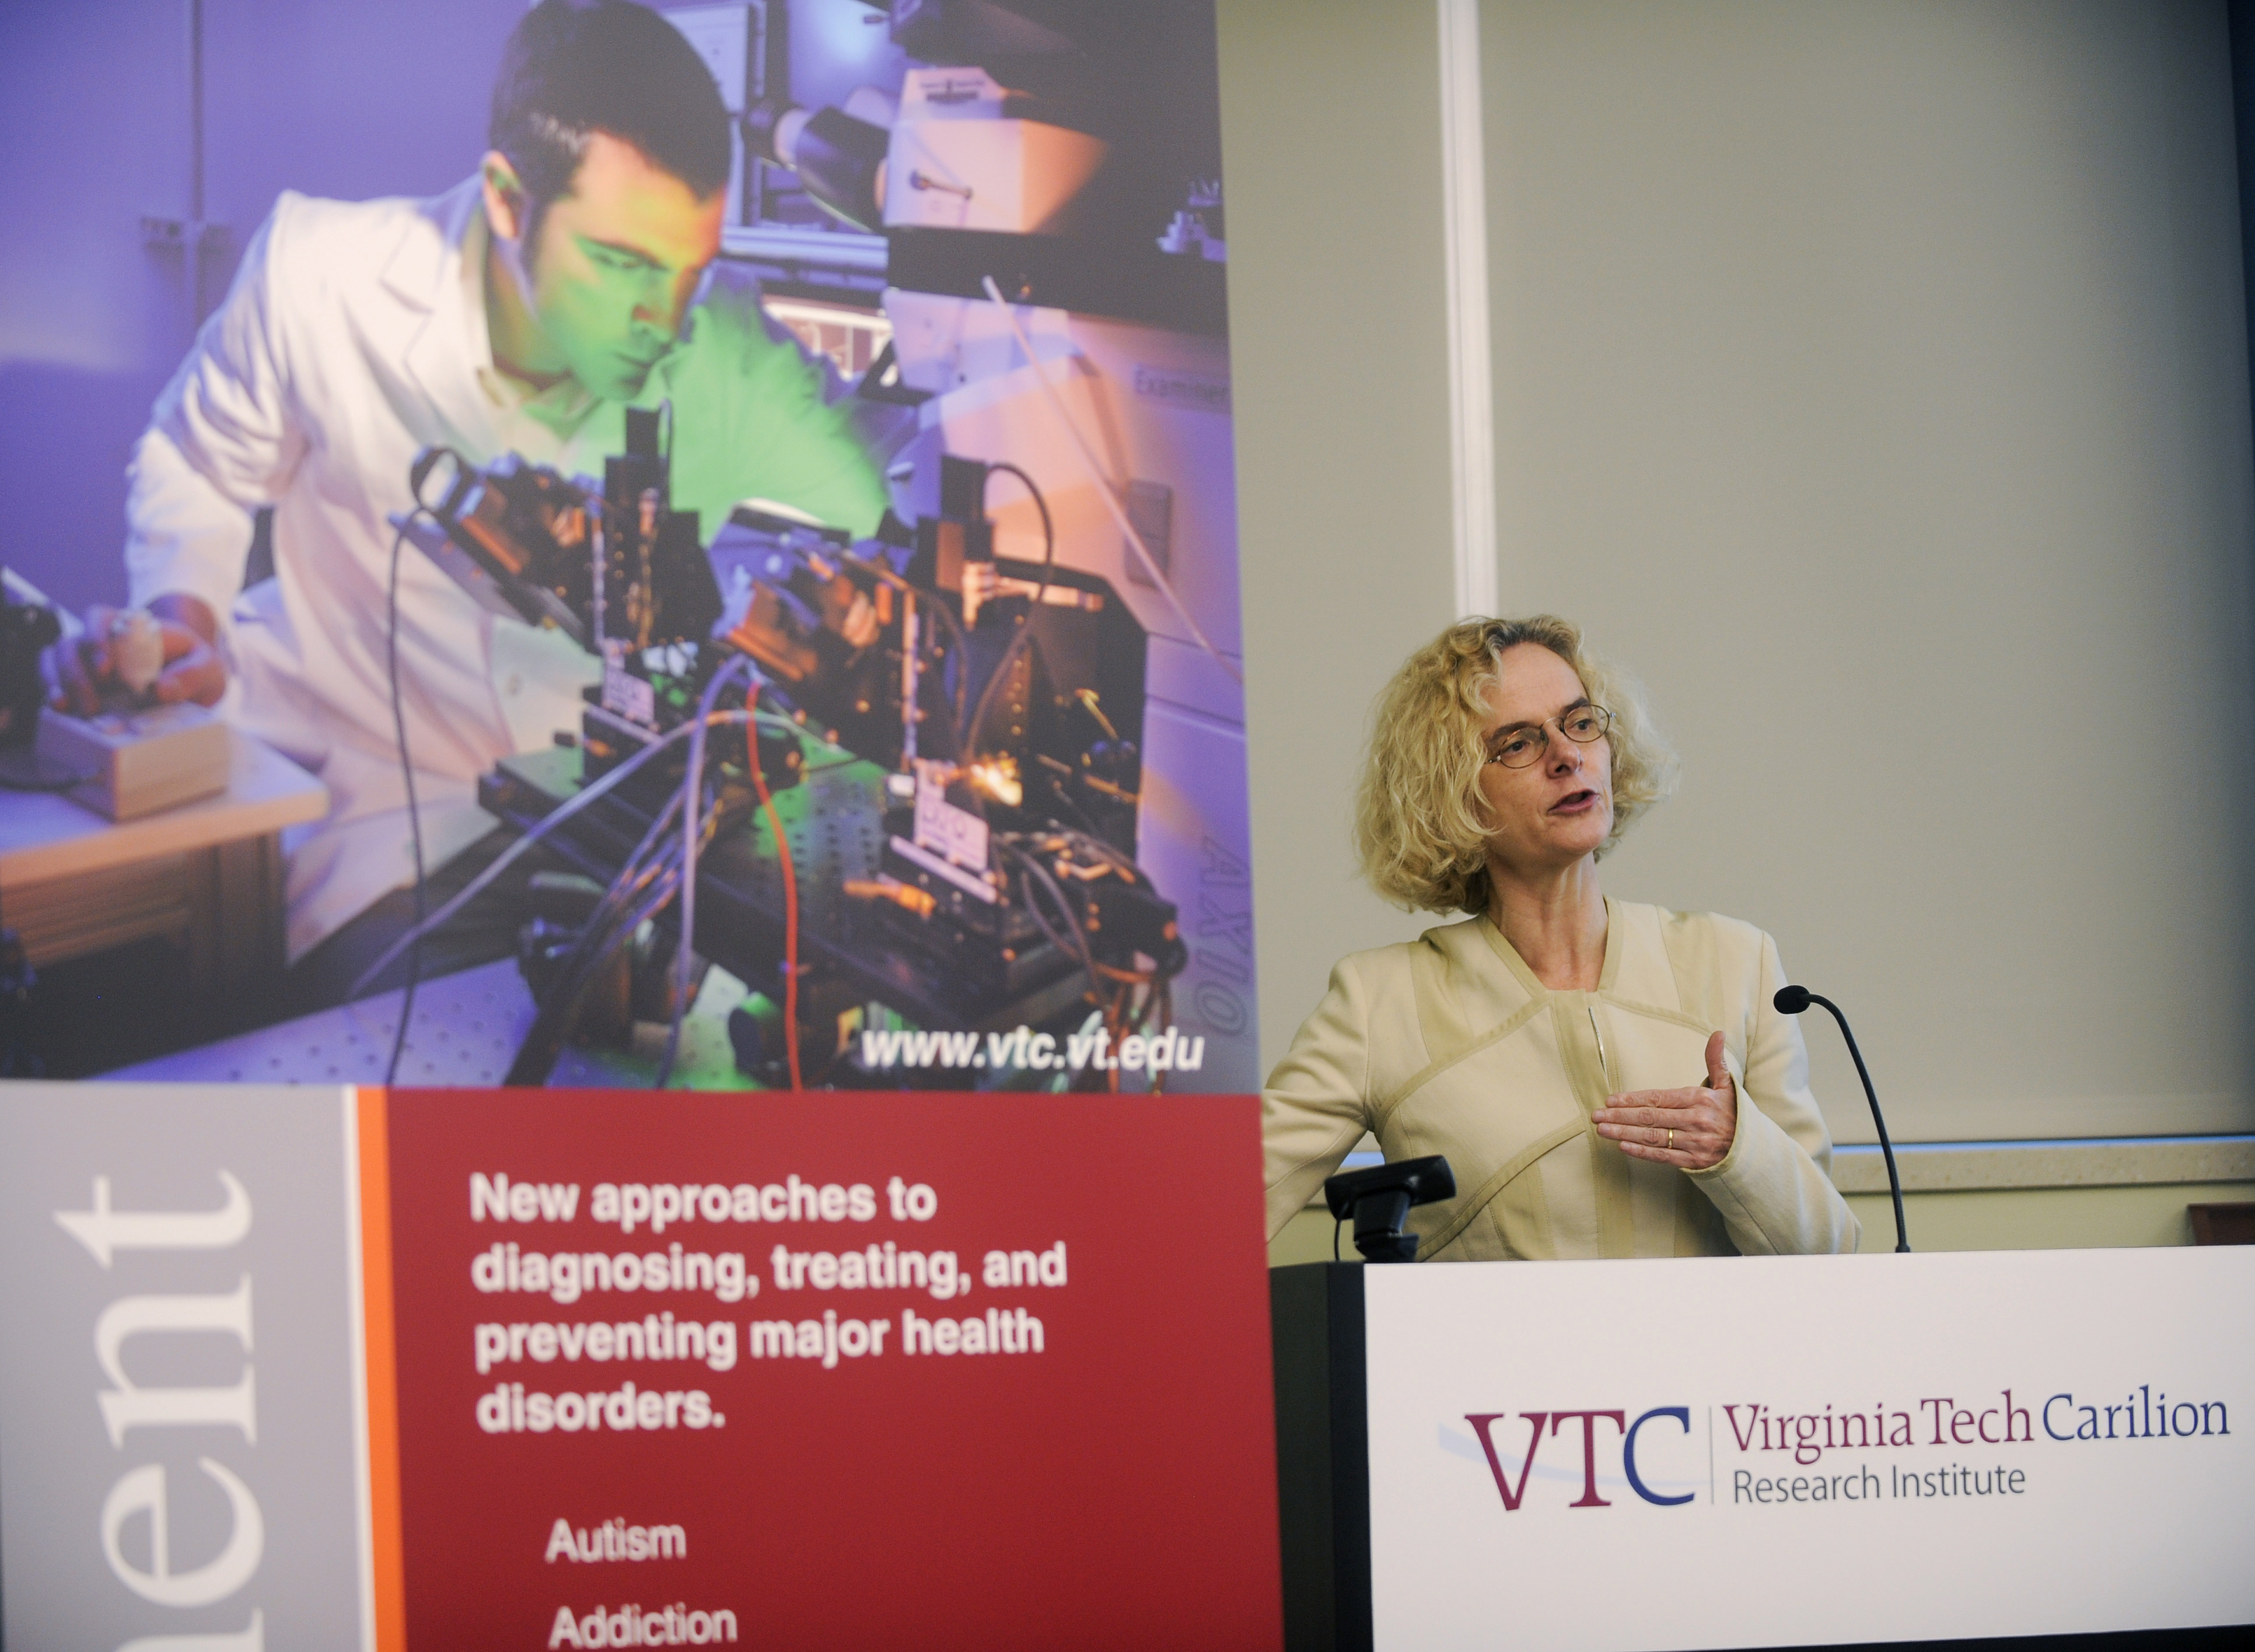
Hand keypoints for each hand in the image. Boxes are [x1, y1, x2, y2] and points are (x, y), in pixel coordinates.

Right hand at [49, 595, 225, 714]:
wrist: (191, 676)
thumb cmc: (195, 664)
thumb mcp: (208, 666)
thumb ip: (192, 675)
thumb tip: (161, 689)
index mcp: (131, 626)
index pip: (99, 619)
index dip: (96, 639)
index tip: (107, 669)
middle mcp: (101, 639)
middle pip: (71, 644)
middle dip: (76, 673)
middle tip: (92, 704)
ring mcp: (87, 659)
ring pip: (55, 659)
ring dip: (61, 684)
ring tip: (71, 709)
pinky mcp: (81, 680)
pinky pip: (54, 678)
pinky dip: (52, 691)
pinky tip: (59, 709)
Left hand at [1593, 1030, 1738, 1170]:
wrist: (1754, 1149)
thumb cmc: (1734, 1114)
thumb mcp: (1727, 1085)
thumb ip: (1716, 1060)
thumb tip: (1718, 1033)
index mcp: (1700, 1099)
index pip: (1658, 1098)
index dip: (1632, 1099)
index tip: (1611, 1100)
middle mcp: (1696, 1121)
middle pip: (1650, 1118)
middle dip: (1619, 1116)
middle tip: (1596, 1115)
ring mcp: (1695, 1143)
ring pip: (1652, 1137)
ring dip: (1623, 1133)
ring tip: (1602, 1130)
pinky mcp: (1694, 1162)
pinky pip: (1663, 1156)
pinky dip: (1642, 1152)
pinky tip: (1623, 1146)